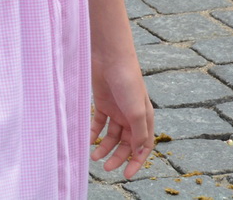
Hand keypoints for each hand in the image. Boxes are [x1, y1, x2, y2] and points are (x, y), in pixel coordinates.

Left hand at [90, 49, 154, 178]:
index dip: (137, 161)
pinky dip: (94, 133)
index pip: (143, 146)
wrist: (109, 56)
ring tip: (94, 156)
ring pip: (111, 135)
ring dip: (104, 147)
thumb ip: (139, 133)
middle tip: (106, 167)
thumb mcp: (137, 111)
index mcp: (144, 118)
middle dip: (117, 157)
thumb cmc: (127, 81)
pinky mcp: (103, 103)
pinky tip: (88, 140)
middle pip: (126, 143)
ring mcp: (117, 109)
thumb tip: (138, 153)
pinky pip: (98, 123)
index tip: (126, 175)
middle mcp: (131, 115)